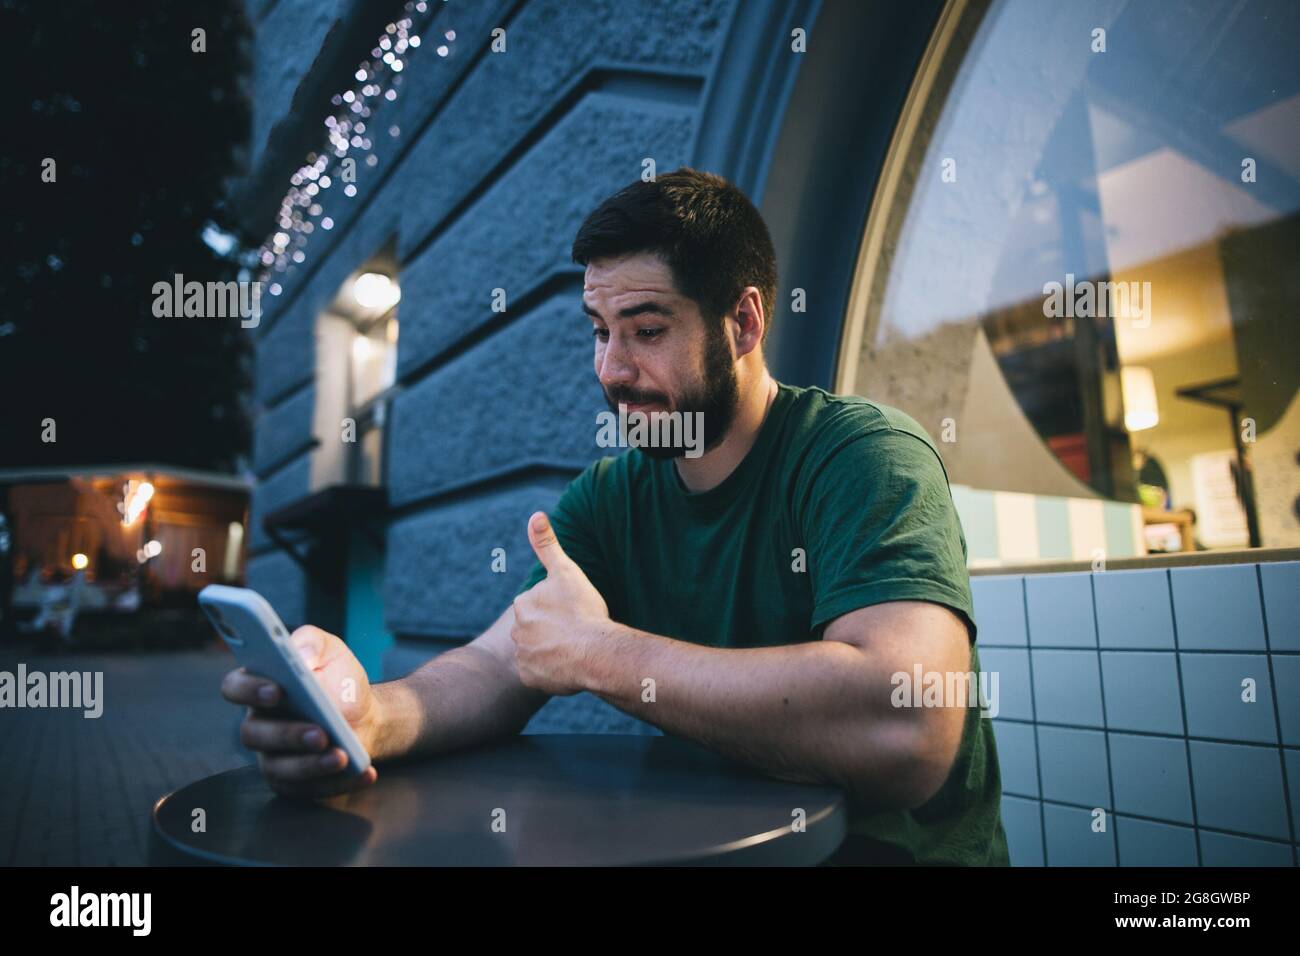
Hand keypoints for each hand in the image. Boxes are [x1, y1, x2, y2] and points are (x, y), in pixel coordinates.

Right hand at [219, 625, 382, 798]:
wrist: (364, 714)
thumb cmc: (338, 680)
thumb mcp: (330, 651)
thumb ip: (312, 643)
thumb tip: (300, 655)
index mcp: (259, 686)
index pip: (235, 687)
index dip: (249, 690)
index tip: (277, 689)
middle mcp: (259, 724)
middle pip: (254, 734)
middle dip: (287, 735)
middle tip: (320, 733)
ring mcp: (274, 757)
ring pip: (280, 768)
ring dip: (311, 765)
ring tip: (342, 756)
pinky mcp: (295, 783)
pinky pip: (311, 790)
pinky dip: (340, 783)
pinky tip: (364, 772)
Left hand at [510, 512, 610, 695]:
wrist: (595, 651)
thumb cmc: (584, 610)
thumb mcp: (566, 571)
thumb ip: (548, 544)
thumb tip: (536, 514)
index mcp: (523, 604)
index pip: (539, 604)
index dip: (559, 608)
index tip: (574, 612)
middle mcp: (516, 631)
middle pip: (536, 628)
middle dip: (553, 630)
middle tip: (576, 630)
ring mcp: (523, 656)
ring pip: (538, 651)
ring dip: (552, 651)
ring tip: (575, 649)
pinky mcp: (530, 678)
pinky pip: (539, 674)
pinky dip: (551, 672)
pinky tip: (569, 666)